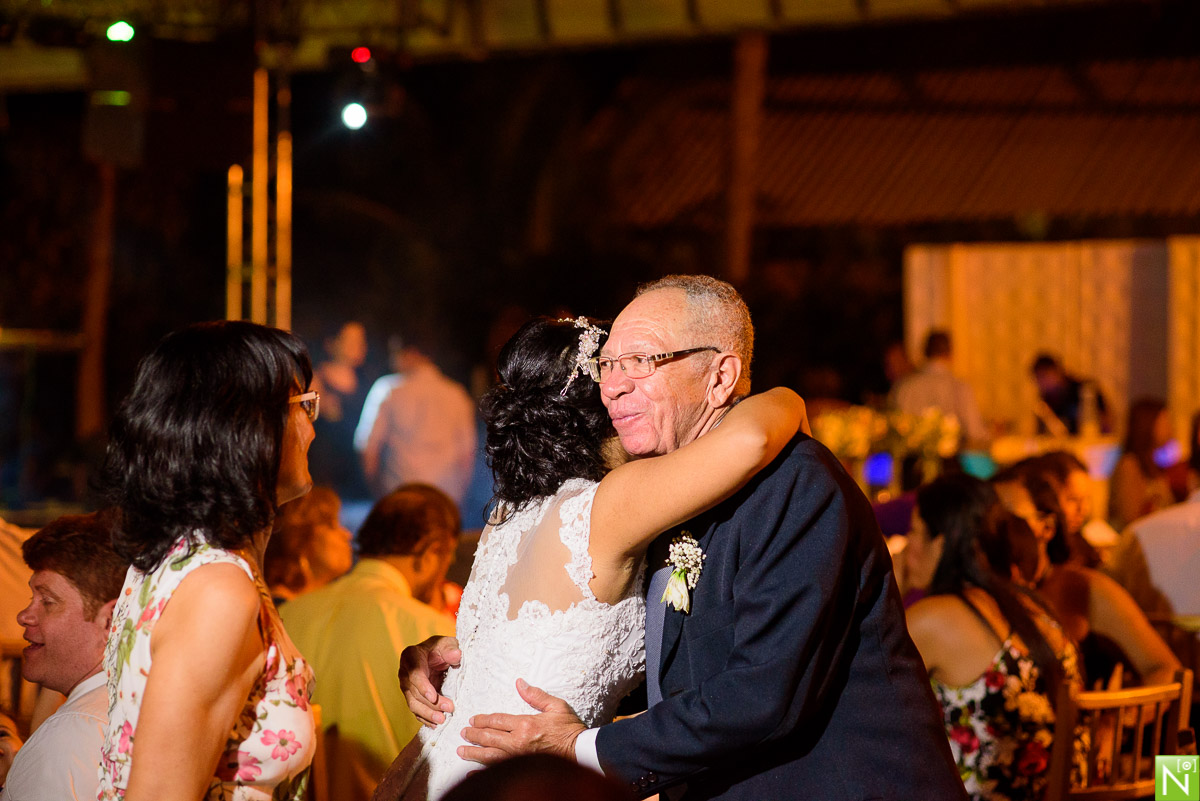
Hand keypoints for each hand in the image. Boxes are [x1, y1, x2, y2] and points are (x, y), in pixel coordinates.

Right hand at [399, 635, 460, 725]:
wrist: (435, 655)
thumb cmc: (440, 648)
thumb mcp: (446, 643)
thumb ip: (450, 648)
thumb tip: (456, 655)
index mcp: (410, 657)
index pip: (414, 674)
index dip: (423, 686)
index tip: (433, 696)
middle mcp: (405, 673)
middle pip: (414, 692)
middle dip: (431, 703)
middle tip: (448, 709)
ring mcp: (407, 687)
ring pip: (414, 704)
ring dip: (428, 714)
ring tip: (442, 720)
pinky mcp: (412, 697)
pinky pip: (416, 711)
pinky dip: (425, 719)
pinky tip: (435, 725)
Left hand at [458, 679, 585, 764]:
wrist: (581, 751)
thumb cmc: (570, 729)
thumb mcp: (556, 706)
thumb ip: (536, 695)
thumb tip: (520, 683)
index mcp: (526, 724)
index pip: (497, 720)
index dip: (482, 720)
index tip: (473, 720)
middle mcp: (518, 742)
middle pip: (489, 738)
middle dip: (473, 735)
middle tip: (463, 733)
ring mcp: (518, 757)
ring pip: (489, 755)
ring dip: (473, 753)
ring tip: (461, 750)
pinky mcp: (521, 768)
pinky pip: (497, 770)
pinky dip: (482, 771)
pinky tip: (472, 771)